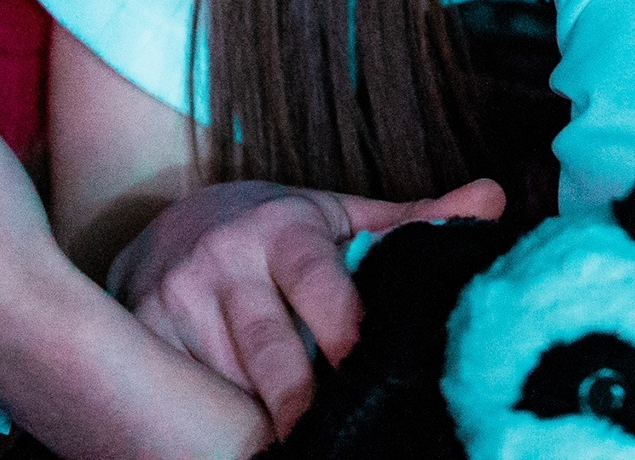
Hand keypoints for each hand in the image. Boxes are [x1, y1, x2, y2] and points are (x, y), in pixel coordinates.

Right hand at [111, 177, 504, 436]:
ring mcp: (175, 296)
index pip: (321, 285)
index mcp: (284, 228)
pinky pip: (180, 389)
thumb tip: (495, 199)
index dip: (347, 333)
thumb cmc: (275, 232)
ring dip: (259, 418)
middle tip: (332, 436)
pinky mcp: (139, 329)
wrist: (168, 222)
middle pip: (272, 350)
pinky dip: (207, 419)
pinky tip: (233, 437)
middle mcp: (226, 257)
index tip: (367, 373)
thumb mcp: (340, 218)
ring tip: (298, 443)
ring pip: (226, 379)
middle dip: (302, 400)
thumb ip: (416, 221)